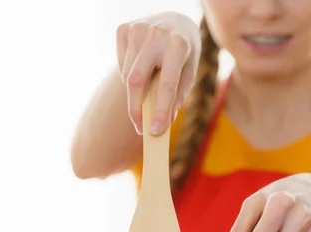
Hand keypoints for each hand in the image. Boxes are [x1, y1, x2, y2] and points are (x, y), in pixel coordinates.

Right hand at [116, 12, 200, 134]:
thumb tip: (162, 122)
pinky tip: (142, 66)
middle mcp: (156, 34)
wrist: (176, 20)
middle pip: (136, 81)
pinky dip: (128, 74)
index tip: (154, 132)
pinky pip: (121, 65)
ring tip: (149, 85)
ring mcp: (137, 29)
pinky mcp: (123, 29)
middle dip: (136, 109)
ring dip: (135, 90)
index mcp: (178, 45)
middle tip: (140, 128)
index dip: (160, 111)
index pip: (166, 86)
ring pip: (127, 76)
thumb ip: (177, 96)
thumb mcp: (189, 72)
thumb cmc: (185, 52)